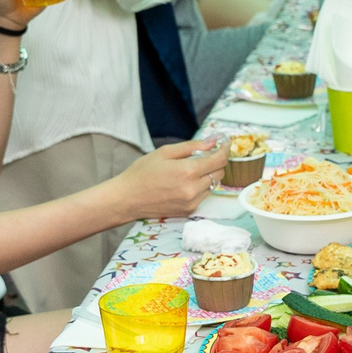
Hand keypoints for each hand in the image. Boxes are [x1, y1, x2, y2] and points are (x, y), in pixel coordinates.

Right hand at [107, 137, 225, 219]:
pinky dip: (201, 187)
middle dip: (216, 162)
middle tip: (205, 155)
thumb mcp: (165, 152)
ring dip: (209, 175)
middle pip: (219, 172)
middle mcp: (193, 189)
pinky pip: (203, 195)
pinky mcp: (188, 211)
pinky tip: (185, 183)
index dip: (225, 149)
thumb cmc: (142, 172)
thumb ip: (192, 146)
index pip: (219, 159)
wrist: (126, 198)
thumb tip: (213, 141)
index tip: (224, 143)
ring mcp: (191, 202)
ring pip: (213, 185)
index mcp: (188, 171)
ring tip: (191, 170)